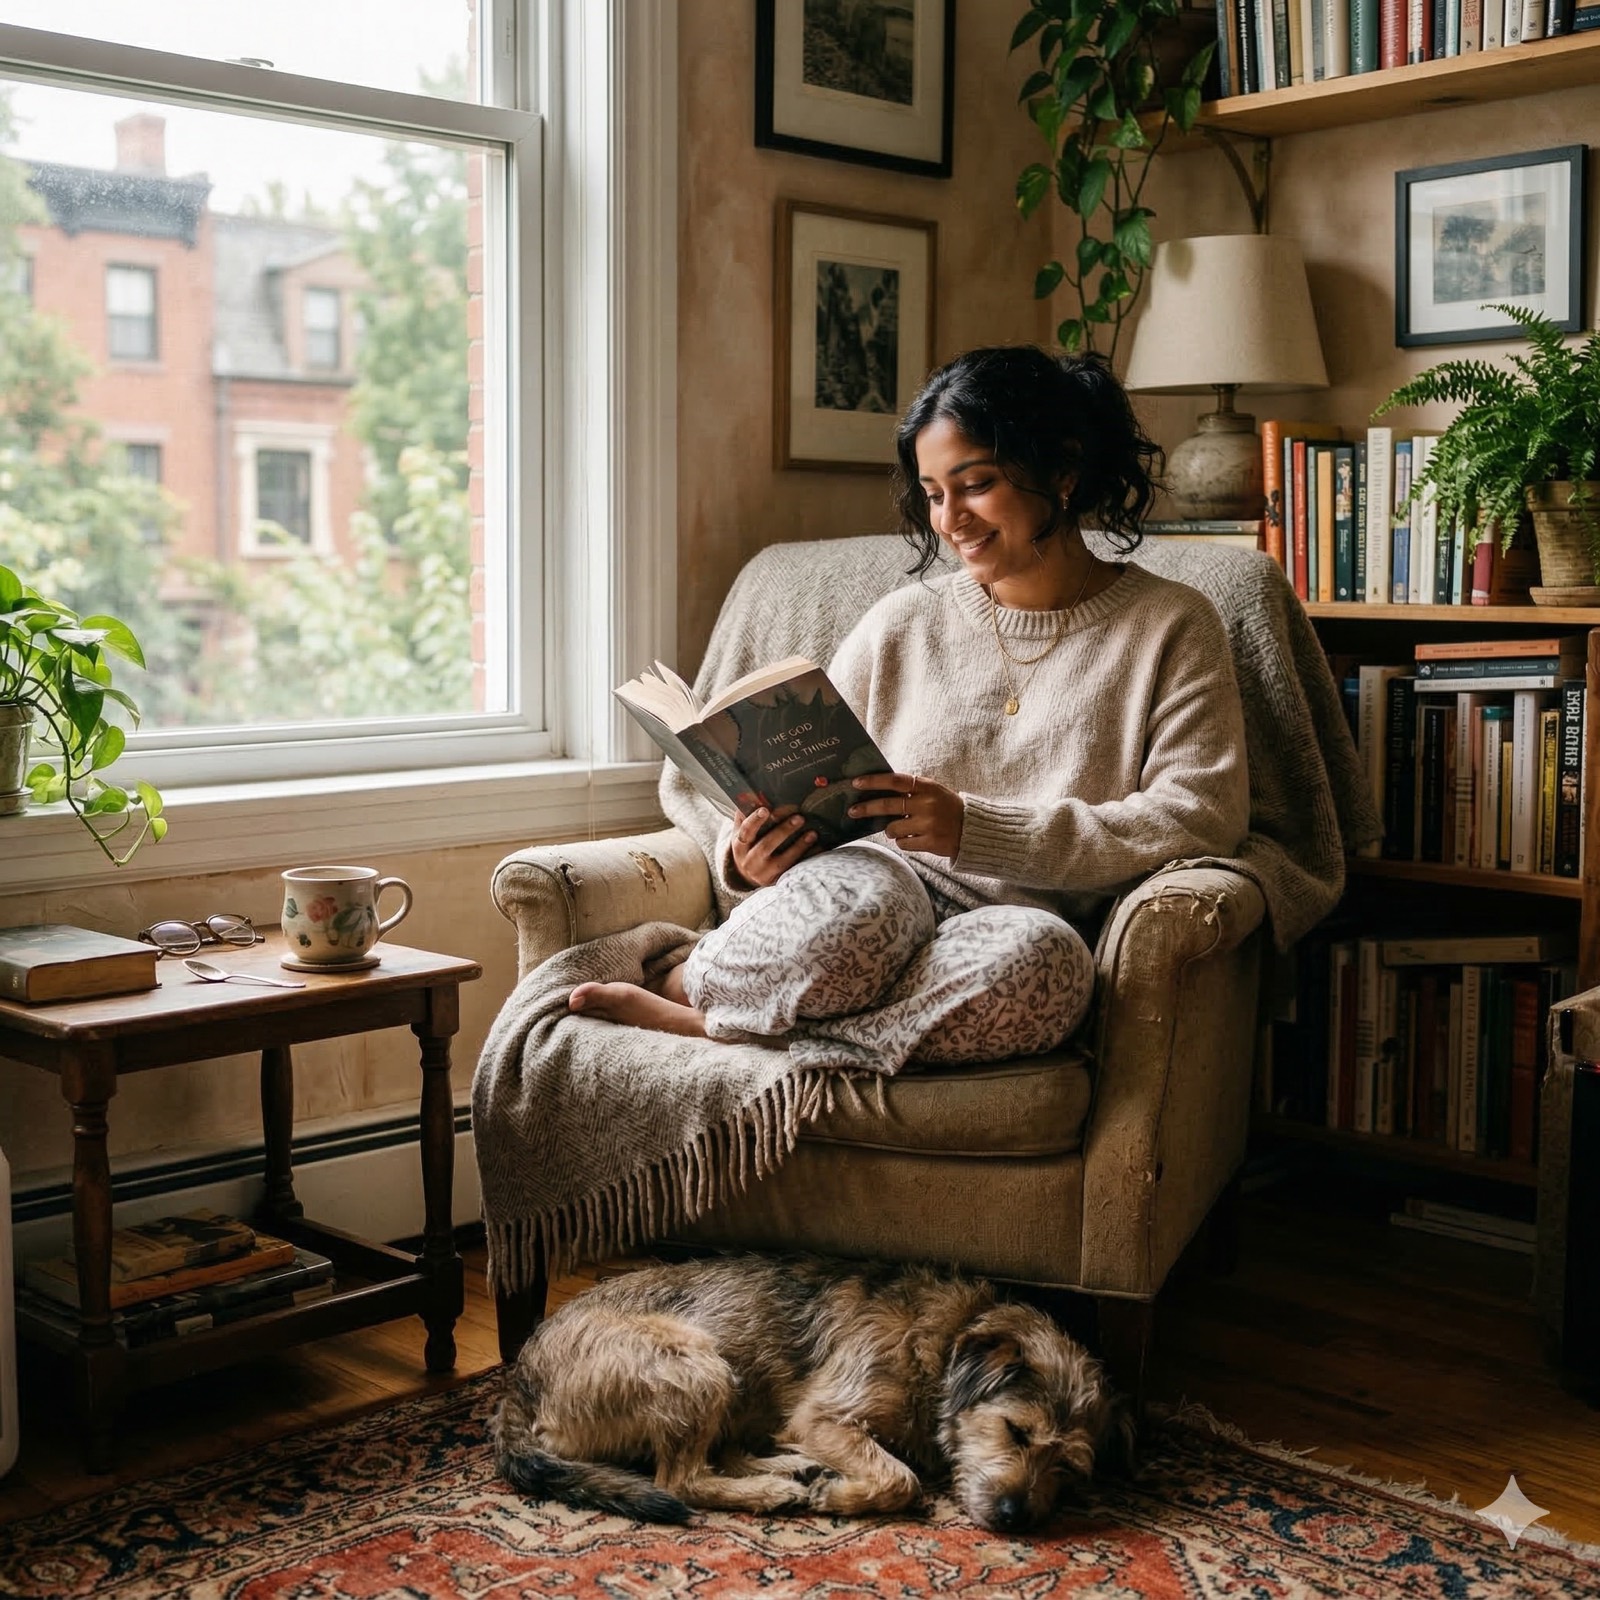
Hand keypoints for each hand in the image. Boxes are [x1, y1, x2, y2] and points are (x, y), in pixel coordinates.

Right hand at [729, 804, 817, 887]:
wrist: (746, 875)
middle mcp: (750, 860)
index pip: (746, 832)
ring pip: (783, 861)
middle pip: (766, 846)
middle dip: (783, 831)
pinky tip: (819, 848)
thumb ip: (745, 816)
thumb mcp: (741, 833)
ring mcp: (764, 873)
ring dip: (799, 846)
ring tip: (812, 833)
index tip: (766, 810)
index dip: (755, 821)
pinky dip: (808, 858)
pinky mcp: (778, 880)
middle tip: (799, 818)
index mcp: (740, 845)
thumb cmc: (747, 847)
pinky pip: (795, 869)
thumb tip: (751, 793)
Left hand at [848, 772, 963, 859]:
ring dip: (891, 830)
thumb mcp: (932, 792)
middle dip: (866, 808)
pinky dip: (903, 842)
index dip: (874, 781)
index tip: (855, 783)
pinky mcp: (931, 842)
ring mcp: (929, 824)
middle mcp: (927, 804)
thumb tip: (876, 791)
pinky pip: (903, 844)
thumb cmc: (946, 808)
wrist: (973, 829)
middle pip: (888, 805)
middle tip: (852, 811)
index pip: (895, 781)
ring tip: (902, 828)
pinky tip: (914, 838)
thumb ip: (910, 790)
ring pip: (892, 829)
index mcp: (927, 787)